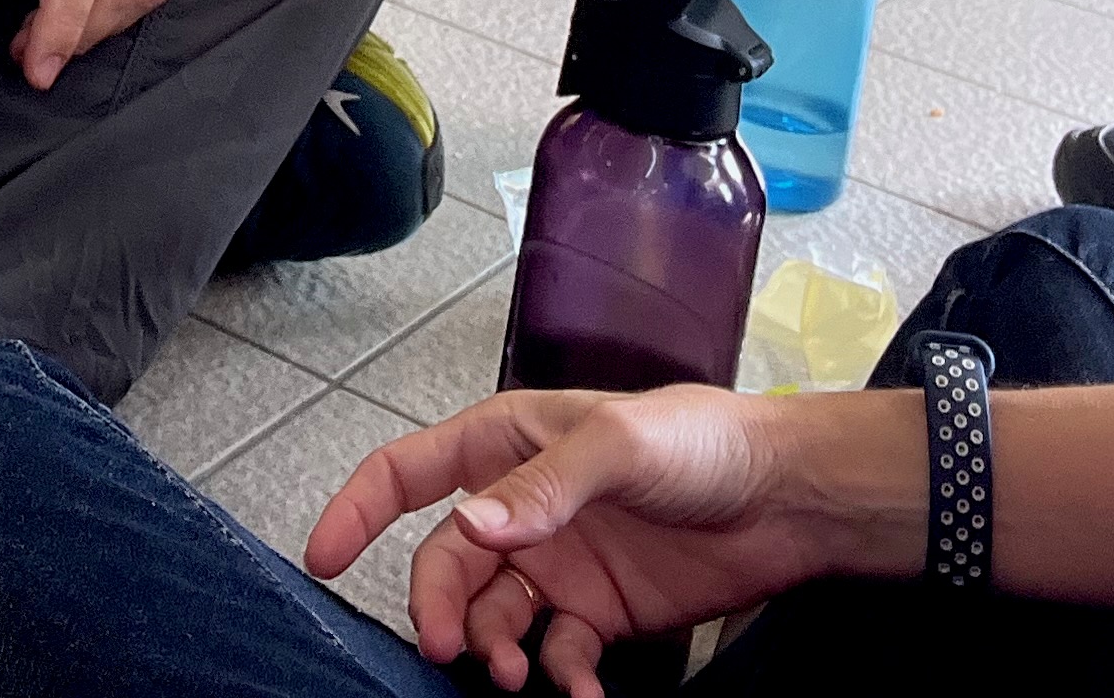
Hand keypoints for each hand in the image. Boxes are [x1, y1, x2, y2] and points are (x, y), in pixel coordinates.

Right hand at [309, 385, 905, 694]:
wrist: (790, 499)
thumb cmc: (706, 441)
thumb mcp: (619, 443)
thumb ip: (544, 488)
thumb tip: (474, 529)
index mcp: (509, 444)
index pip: (410, 472)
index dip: (359, 509)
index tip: (323, 558)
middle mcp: (522, 508)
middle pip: (445, 563)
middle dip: (438, 606)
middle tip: (451, 649)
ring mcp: (558, 563)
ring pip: (492, 616)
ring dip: (491, 649)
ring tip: (513, 674)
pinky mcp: (599, 613)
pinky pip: (554, 654)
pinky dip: (558, 679)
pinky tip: (578, 690)